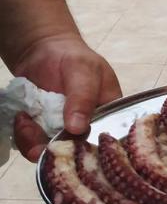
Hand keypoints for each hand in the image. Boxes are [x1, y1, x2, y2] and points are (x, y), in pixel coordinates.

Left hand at [11, 33, 121, 161]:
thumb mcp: (84, 70)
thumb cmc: (73, 56)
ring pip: (52, 152)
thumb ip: (83, 97)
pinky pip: (34, 144)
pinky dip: (24, 136)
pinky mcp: (44, 131)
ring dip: (34, 143)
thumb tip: (77, 128)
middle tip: (38, 138)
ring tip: (25, 122)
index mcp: (109, 115)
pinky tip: (22, 118)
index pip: (105, 142)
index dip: (89, 152)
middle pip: (76, 153)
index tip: (70, 148)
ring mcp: (64, 131)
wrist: (42, 50)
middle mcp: (88, 128)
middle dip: (55, 150)